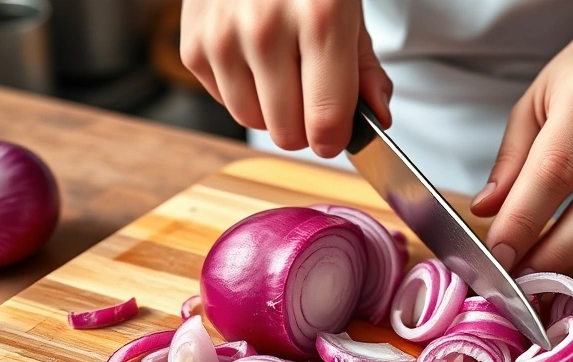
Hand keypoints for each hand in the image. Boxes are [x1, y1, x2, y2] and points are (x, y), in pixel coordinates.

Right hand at [179, 0, 392, 156]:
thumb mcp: (349, 11)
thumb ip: (366, 69)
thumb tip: (378, 117)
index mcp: (321, 18)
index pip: (326, 119)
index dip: (334, 138)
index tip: (336, 134)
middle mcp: (266, 27)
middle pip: (287, 131)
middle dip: (304, 126)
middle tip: (311, 96)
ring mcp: (224, 37)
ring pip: (253, 121)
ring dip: (272, 111)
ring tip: (281, 72)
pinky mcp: (194, 47)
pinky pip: (225, 102)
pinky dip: (242, 91)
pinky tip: (253, 58)